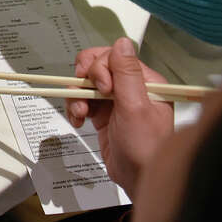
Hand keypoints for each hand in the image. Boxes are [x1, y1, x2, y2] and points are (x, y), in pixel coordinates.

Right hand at [66, 37, 173, 194]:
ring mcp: (116, 101)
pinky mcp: (104, 114)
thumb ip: (127, 74)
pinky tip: (79, 121)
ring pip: (86, 83)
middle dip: (85, 81)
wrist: (139, 179)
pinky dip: (76, 109)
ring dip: (77, 97)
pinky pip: (82, 100)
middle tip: (86, 98)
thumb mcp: (136, 108)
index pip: (114, 57)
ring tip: (81, 114)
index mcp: (146, 82)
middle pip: (97, 66)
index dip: (101, 68)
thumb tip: (122, 42)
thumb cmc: (145, 148)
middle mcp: (131, 88)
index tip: (102, 88)